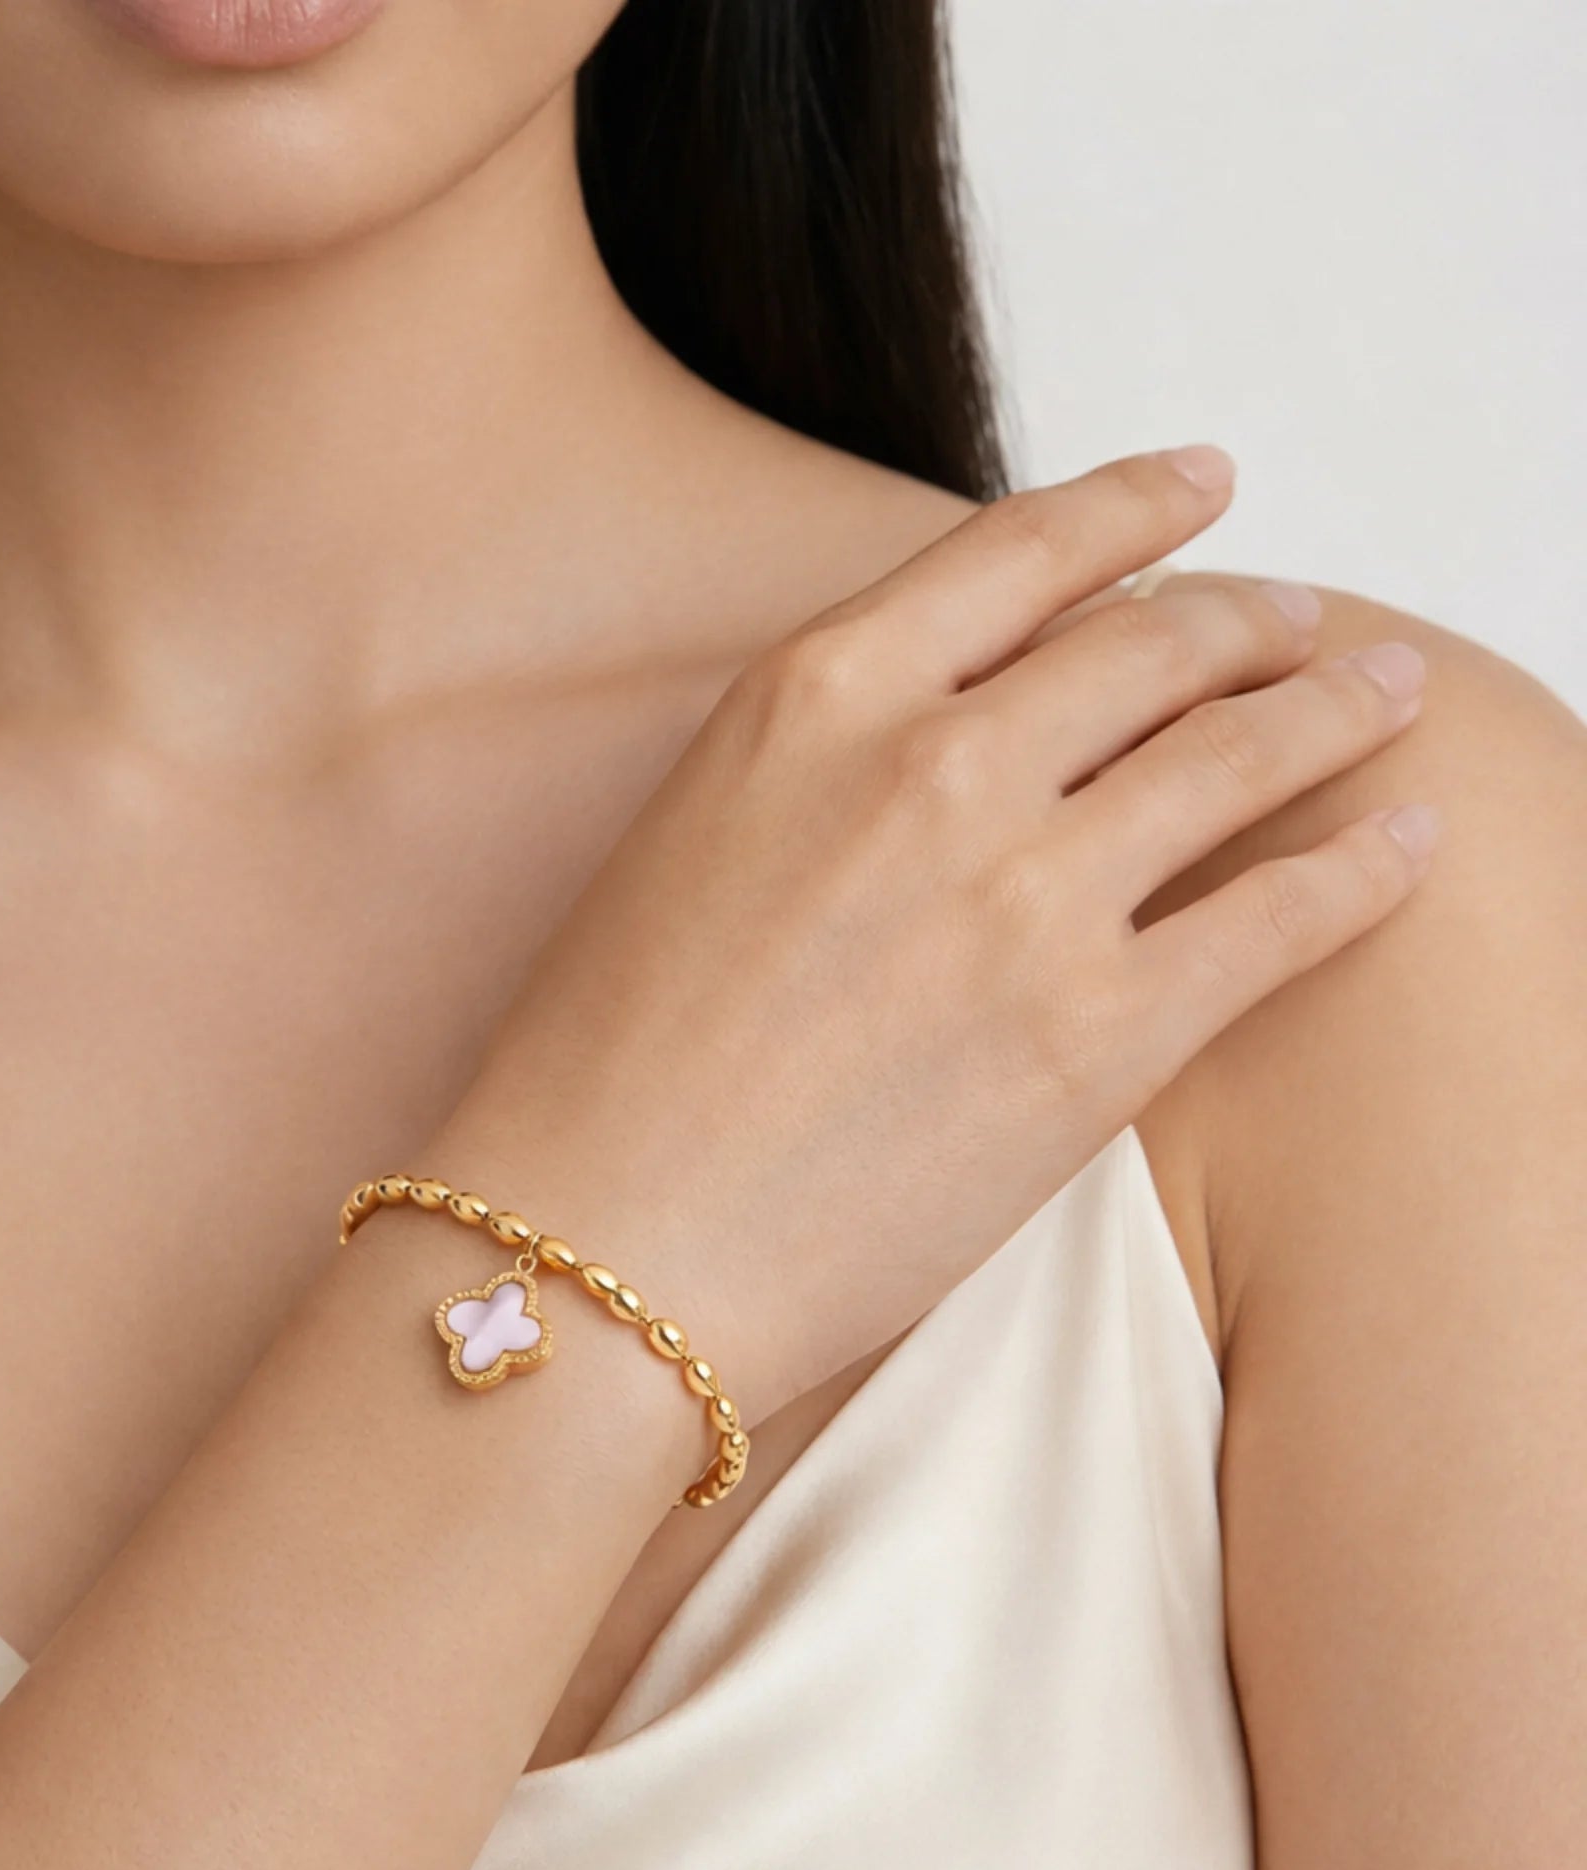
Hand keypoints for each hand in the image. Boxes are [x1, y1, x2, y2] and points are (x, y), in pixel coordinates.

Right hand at [431, 449, 1435, 1423]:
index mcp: (816, 698)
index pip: (1022, 552)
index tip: (1205, 487)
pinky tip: (1407, 842)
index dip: (1136, 504)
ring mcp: (1027, 897)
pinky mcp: (1099, 1038)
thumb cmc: (609, 1059)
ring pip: (1240, 757)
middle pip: (1155, 644)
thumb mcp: (693, 832)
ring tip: (1386, 695)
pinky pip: (1280, 918)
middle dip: (1253, 619)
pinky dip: (1365, 868)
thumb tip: (964, 720)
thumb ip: (830, 751)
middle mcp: (935, 764)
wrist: (599, 1244)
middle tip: (1303, 623)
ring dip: (1335, 710)